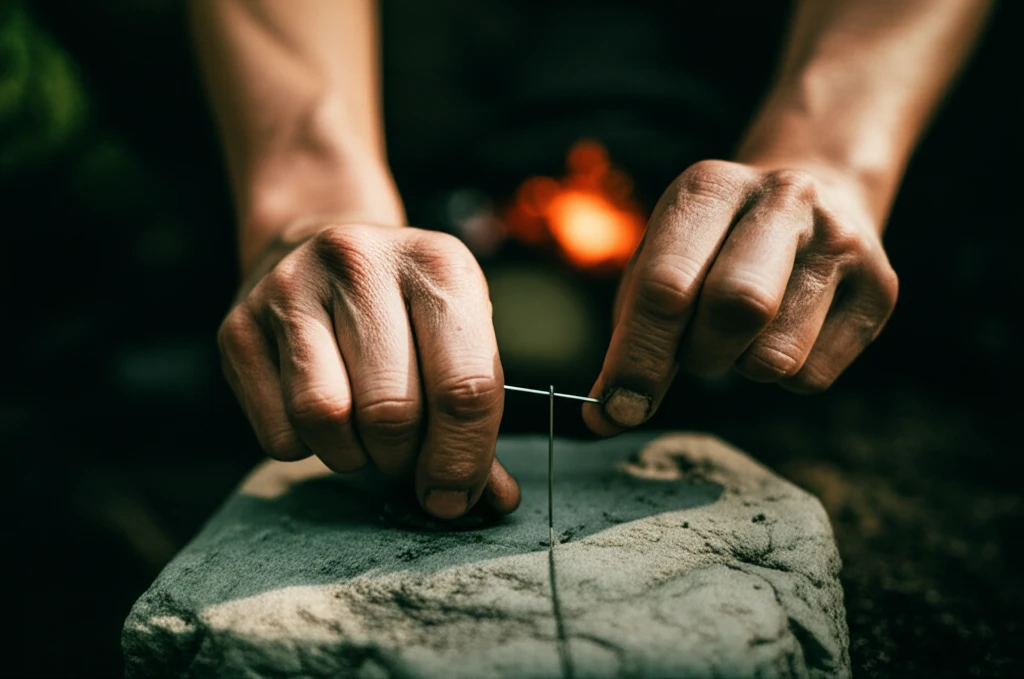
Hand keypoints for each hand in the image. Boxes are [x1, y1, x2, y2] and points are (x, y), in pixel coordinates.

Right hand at [218, 220, 519, 517]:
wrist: (317, 241)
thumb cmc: (405, 306)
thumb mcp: (458, 333)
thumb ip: (477, 416)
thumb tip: (495, 500)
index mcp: (438, 265)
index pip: (465, 387)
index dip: (463, 460)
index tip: (455, 496)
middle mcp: (361, 263)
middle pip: (392, 413)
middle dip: (406, 463)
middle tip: (409, 464)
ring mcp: (291, 289)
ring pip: (326, 419)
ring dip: (353, 456)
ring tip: (366, 437)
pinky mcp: (239, 326)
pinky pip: (278, 431)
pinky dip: (308, 448)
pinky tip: (324, 418)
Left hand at [584, 160, 898, 433]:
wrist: (820, 193)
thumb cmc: (715, 244)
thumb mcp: (662, 259)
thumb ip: (632, 332)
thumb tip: (606, 415)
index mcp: (710, 187)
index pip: (667, 285)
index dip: (637, 357)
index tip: (617, 409)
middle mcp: (783, 200)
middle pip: (737, 308)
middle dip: (700, 356)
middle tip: (696, 354)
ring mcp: (841, 241)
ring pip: (777, 356)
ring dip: (743, 367)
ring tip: (744, 332)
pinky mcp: (881, 288)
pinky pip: (812, 377)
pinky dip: (783, 376)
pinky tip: (786, 331)